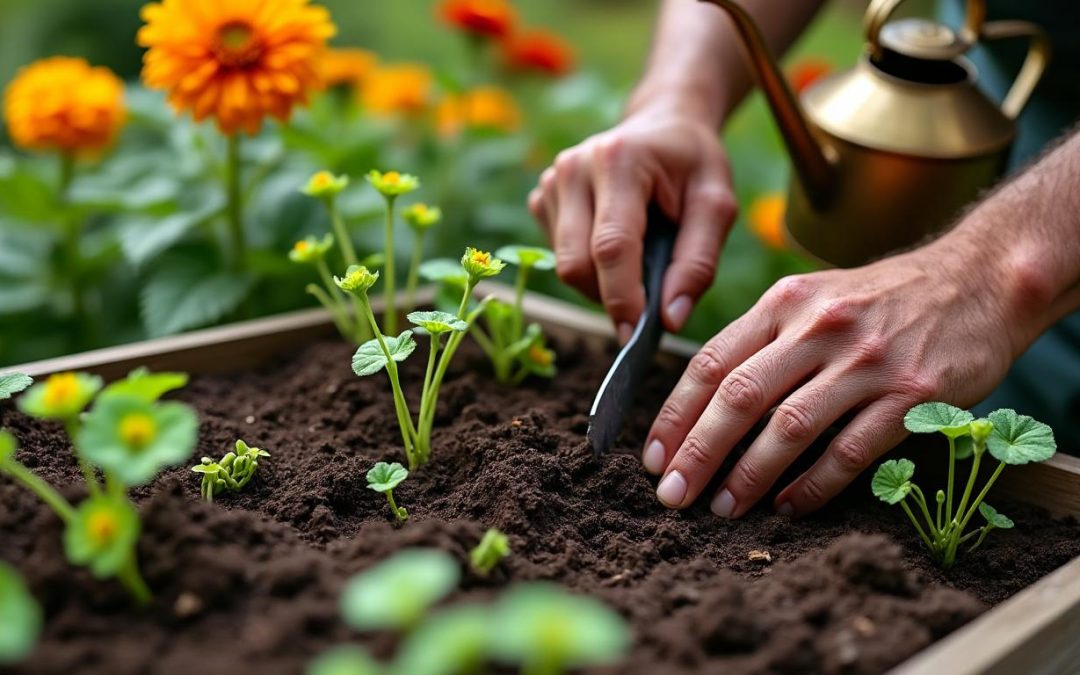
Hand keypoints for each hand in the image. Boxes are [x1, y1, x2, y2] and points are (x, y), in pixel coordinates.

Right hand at [529, 106, 736, 340]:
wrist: (664, 123)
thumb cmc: (693, 165)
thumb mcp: (717, 205)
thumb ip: (698, 263)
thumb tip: (669, 321)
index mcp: (618, 160)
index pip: (611, 246)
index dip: (621, 297)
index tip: (637, 334)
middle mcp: (573, 167)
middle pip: (576, 264)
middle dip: (611, 295)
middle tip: (650, 296)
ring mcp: (551, 181)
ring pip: (564, 266)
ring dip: (601, 282)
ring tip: (638, 257)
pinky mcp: (541, 197)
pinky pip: (558, 255)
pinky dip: (589, 266)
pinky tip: (614, 241)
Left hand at [642, 239, 1019, 517]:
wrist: (976, 281)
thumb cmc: (880, 299)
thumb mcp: (812, 297)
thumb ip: (762, 339)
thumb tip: (703, 402)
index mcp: (784, 304)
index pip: (711, 362)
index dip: (676, 414)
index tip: (654, 456)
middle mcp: (818, 327)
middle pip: (739, 397)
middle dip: (697, 452)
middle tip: (673, 495)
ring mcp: (865, 361)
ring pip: (788, 427)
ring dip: (749, 475)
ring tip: (723, 508)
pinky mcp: (910, 394)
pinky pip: (850, 450)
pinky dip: (814, 484)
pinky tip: (790, 506)